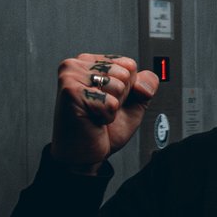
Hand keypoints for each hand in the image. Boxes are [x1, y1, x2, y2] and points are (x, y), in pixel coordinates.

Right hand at [49, 53, 159, 172]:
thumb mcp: (133, 103)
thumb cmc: (104, 129)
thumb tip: (146, 81)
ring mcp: (70, 77)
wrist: (84, 155)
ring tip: (95, 113)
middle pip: (125, 73)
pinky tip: (90, 119)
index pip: (129, 64)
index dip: (127, 88)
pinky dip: (106, 116)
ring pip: (118, 85)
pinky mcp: (71, 92)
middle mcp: (76, 65)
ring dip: (112, 107)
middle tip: (100, 108)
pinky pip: (110, 102)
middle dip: (120, 97)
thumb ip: (145, 85)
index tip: (107, 99)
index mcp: (90, 62)